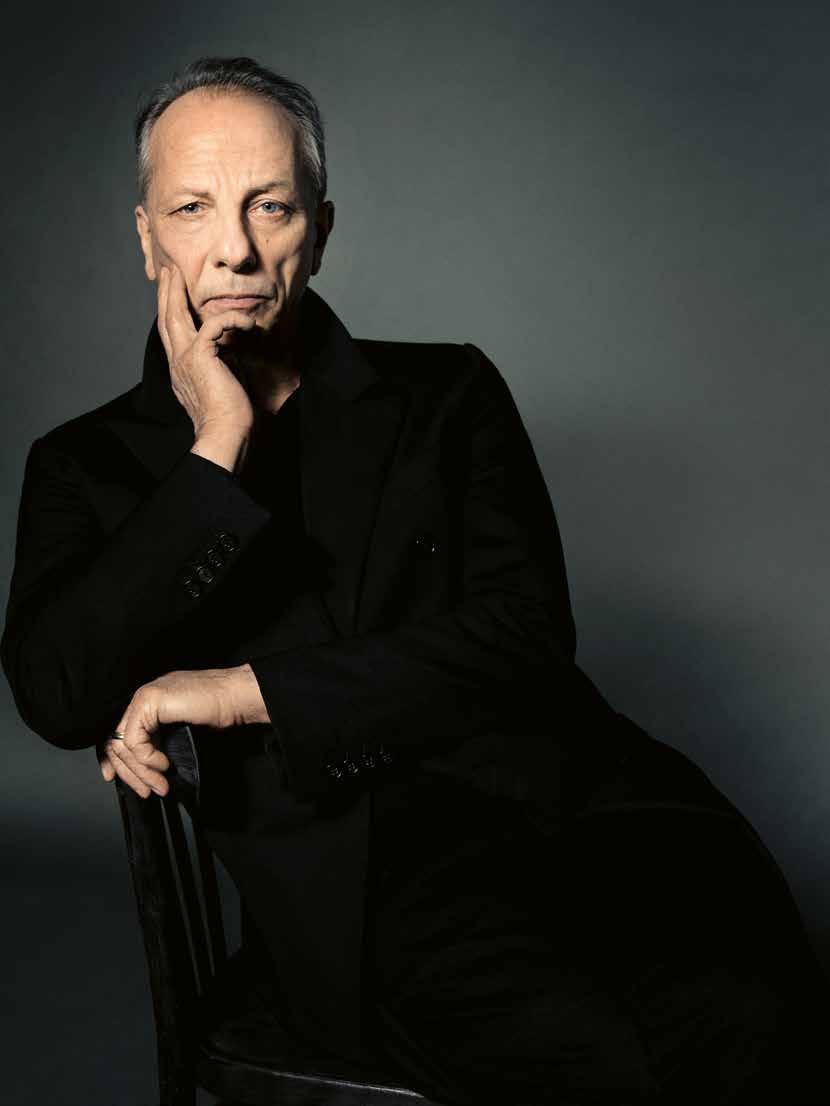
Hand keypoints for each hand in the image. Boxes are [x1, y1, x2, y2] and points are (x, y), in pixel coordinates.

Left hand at [97, 664, 268, 797]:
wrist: (237, 696)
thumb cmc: (220, 711)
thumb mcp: (182, 731)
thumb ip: (162, 741)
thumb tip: (147, 769)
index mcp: (149, 703)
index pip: (119, 732)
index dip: (112, 757)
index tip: (113, 778)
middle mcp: (142, 698)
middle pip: (117, 740)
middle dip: (130, 772)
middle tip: (146, 791)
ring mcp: (144, 697)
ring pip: (124, 743)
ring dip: (141, 771)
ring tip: (160, 784)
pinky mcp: (149, 700)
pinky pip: (135, 740)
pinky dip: (147, 758)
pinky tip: (164, 764)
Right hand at [157, 263, 255, 439]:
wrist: (227, 433)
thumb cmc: (233, 416)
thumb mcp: (224, 382)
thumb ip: (222, 363)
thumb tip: (231, 349)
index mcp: (182, 370)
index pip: (173, 335)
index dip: (171, 312)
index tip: (174, 294)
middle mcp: (177, 363)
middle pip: (166, 320)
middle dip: (166, 294)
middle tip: (167, 272)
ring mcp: (184, 359)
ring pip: (176, 315)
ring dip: (177, 292)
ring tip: (178, 274)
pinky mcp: (199, 357)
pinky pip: (214, 325)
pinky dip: (232, 319)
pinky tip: (249, 323)